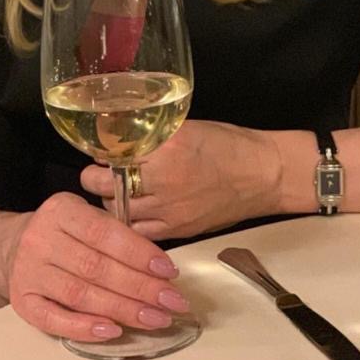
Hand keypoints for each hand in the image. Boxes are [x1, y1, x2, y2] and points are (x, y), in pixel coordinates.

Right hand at [5, 192, 190, 341]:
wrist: (12, 245)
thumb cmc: (63, 231)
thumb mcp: (84, 215)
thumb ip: (114, 232)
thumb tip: (159, 266)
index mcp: (61, 210)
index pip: (104, 233)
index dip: (138, 253)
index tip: (168, 271)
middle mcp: (41, 239)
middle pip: (96, 268)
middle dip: (139, 287)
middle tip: (171, 301)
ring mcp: (29, 272)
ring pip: (80, 295)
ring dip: (123, 309)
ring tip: (154, 318)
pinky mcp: (22, 301)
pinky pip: (54, 319)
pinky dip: (84, 328)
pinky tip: (113, 330)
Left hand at [80, 120, 283, 239]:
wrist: (263, 174)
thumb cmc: (229, 144)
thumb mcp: (188, 127)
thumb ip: (155, 135)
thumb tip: (123, 137)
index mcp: (167, 146)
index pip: (115, 152)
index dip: (100, 153)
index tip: (98, 152)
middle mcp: (164, 178)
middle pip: (108, 185)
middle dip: (95, 180)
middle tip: (96, 174)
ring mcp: (170, 208)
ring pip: (118, 211)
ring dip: (110, 202)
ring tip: (113, 193)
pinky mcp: (178, 229)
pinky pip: (139, 231)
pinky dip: (128, 223)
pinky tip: (130, 213)